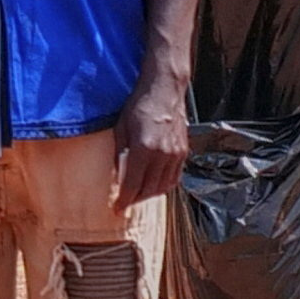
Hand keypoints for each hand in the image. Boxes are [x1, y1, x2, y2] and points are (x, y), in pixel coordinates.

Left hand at [115, 76, 189, 208]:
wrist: (164, 89)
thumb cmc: (140, 105)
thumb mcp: (121, 129)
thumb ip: (119, 155)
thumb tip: (116, 177)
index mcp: (143, 149)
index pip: (132, 185)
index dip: (124, 201)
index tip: (117, 209)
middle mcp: (162, 154)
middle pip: (148, 190)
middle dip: (135, 200)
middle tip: (125, 203)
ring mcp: (175, 154)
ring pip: (163, 186)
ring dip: (149, 195)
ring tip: (137, 196)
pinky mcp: (183, 151)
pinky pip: (174, 177)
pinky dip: (163, 185)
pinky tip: (154, 184)